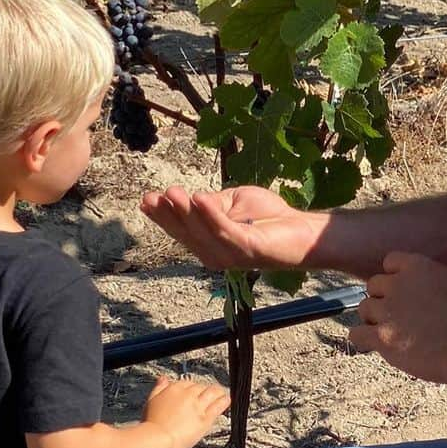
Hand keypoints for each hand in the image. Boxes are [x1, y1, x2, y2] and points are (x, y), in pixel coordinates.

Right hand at [141, 184, 316, 270]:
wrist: (301, 230)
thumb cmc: (269, 216)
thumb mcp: (234, 202)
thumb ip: (212, 202)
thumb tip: (194, 198)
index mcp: (208, 243)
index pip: (180, 229)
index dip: (162, 216)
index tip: (145, 199)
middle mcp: (213, 253)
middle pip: (185, 232)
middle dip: (168, 214)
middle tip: (153, 196)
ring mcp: (229, 254)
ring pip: (201, 231)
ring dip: (185, 212)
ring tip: (174, 192)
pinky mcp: (245, 249)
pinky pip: (224, 230)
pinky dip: (210, 214)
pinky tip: (199, 197)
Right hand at [142, 376, 229, 447]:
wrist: (156, 439)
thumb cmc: (151, 425)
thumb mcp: (151, 401)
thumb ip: (159, 388)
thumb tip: (163, 379)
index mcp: (174, 388)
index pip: (189, 383)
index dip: (193, 389)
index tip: (194, 394)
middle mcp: (188, 394)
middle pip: (202, 387)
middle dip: (205, 391)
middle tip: (207, 397)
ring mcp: (198, 406)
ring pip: (213, 392)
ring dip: (218, 392)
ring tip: (221, 394)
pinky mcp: (205, 418)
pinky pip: (219, 405)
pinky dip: (224, 401)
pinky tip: (226, 400)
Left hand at [349, 253, 446, 384]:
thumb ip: (434, 280)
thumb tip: (429, 288)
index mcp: (417, 267)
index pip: (391, 261)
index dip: (395, 276)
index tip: (402, 289)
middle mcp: (397, 285)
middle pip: (374, 286)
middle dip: (383, 298)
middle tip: (396, 314)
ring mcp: (387, 311)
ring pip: (364, 308)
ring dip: (373, 318)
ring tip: (388, 331)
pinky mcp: (382, 337)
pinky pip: (357, 334)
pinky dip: (363, 338)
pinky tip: (374, 344)